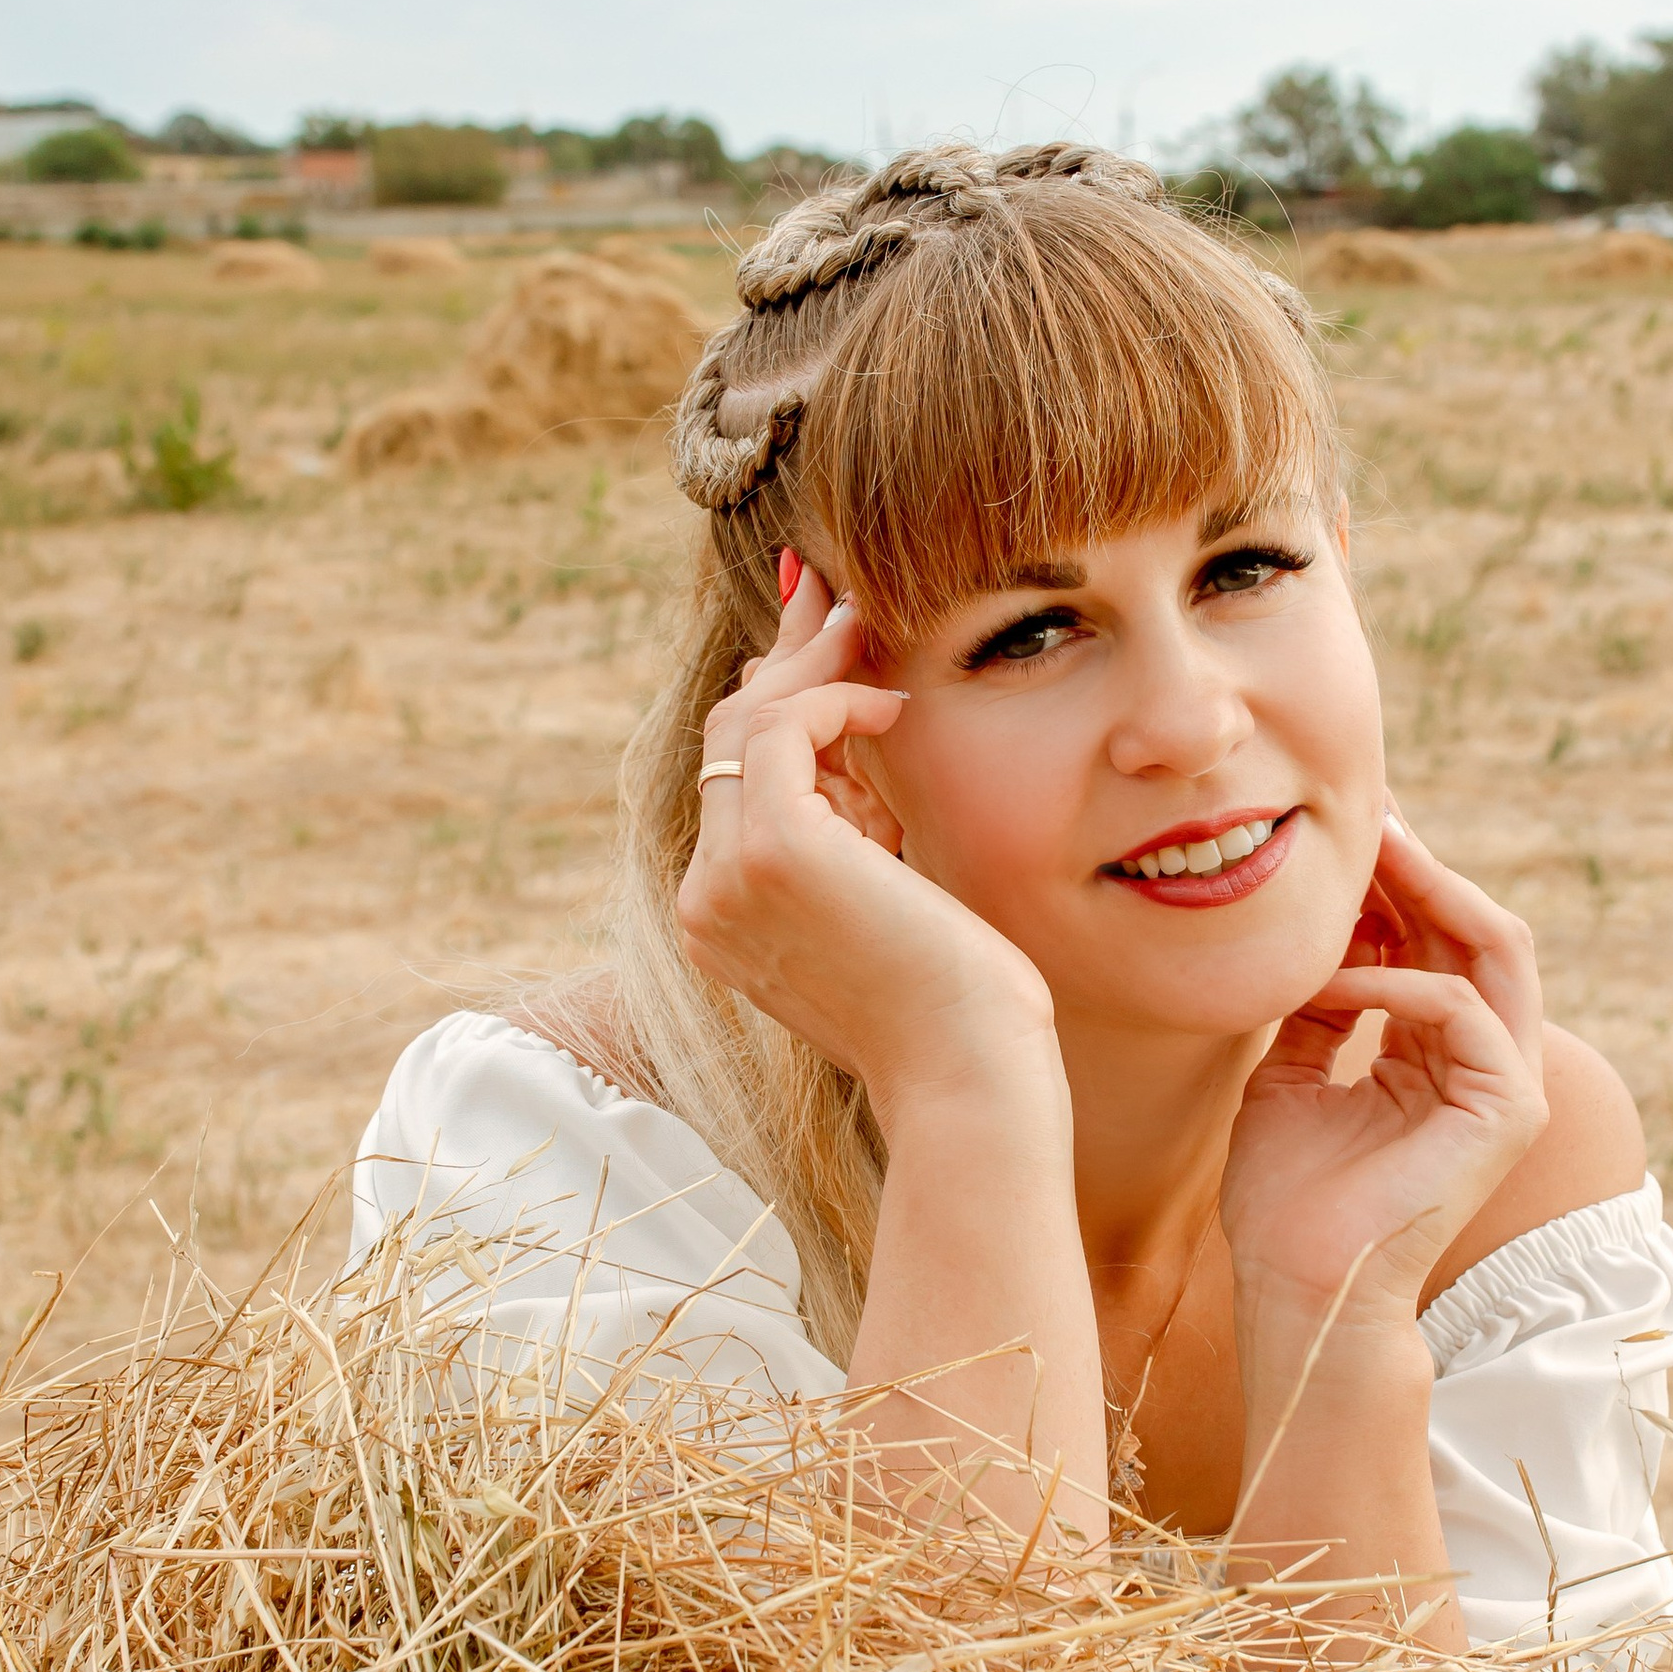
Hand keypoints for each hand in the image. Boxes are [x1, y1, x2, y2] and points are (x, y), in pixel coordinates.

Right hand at [677, 564, 1057, 1120]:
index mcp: (722, 918)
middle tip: (836, 595)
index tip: (817, 635)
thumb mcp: (884, 900)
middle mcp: (704, 900)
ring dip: (814, 669)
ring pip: (747, 726)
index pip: (733, 781)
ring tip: (871, 627)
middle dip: (784, 661)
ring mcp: (726, 878)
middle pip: (727, 742)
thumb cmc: (951, 1006)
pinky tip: (891, 707)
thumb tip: (856, 728)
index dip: (773, 700)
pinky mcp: (773, 852)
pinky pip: (781, 731)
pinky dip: (834, 703)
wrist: (969, 1077)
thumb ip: (854, 829)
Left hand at [1219, 805, 1547, 1337]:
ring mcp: (1506, 1086)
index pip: (1433, 943)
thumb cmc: (1287, 1204)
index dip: (1393, 883)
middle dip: (1423, 865)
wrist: (1299, 1290)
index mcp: (1438, 1057)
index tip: (1344, 830)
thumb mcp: (1288, 1079)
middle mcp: (1485, 1064)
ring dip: (1431, 893)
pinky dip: (1394, 984)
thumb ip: (1315, 1013)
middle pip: (1474, 930)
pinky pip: (1460, 1009)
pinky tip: (1332, 983)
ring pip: (1495, 950)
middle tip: (1371, 811)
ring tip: (1374, 851)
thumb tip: (1312, 945)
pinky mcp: (1506, 1111)